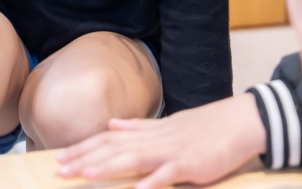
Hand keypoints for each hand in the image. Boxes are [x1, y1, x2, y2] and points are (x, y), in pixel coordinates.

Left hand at [56, 94, 265, 188]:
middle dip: (86, 159)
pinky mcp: (193, 164)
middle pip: (115, 149)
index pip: (110, 140)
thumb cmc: (207, 125)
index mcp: (151, 132)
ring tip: (85, 175)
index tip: (61, 158)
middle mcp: (157, 140)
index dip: (85, 148)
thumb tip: (113, 124)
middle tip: (59, 170)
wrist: (242, 120)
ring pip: (135, 159)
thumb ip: (140, 127)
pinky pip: (171, 173)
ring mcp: (174, 151)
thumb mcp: (170, 124)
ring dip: (109, 167)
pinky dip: (154, 181)